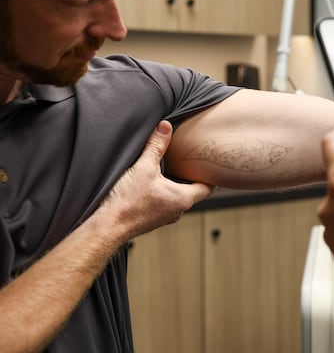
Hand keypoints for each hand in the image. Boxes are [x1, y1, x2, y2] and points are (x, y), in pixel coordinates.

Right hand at [99, 121, 212, 240]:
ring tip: (167, 171)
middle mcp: (177, 211)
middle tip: (186, 162)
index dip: (208, 175)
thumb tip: (165, 127)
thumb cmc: (127, 201)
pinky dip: (161, 193)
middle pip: (192, 192)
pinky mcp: (151, 220)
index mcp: (183, 199)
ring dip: (173, 186)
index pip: (207, 188)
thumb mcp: (144, 167)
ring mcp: (165, 218)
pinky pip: (163, 204)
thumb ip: (156, 146)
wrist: (107, 226)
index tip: (206, 165)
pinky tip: (149, 185)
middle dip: (189, 177)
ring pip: (176, 198)